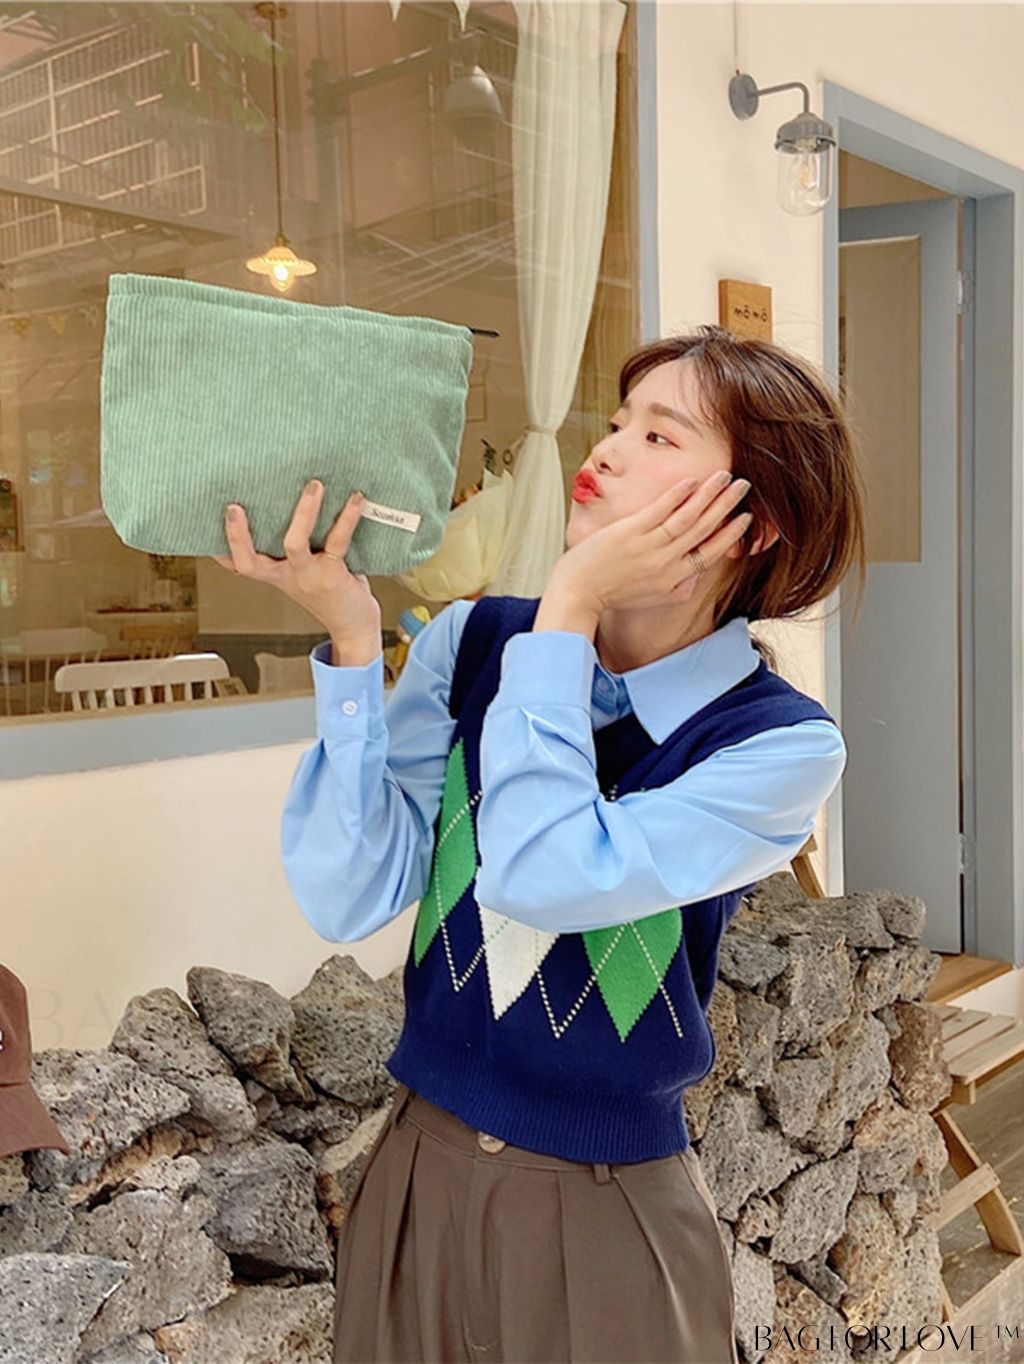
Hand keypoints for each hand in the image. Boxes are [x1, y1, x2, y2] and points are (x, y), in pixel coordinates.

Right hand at [211, 480, 381, 649]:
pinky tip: (354, 499)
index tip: (208, 527)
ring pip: (294, 543)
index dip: (223, 548)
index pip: (240, 565)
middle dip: (237, 536)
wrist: (353, 626)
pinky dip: (347, 518)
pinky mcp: (333, 575)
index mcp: (277, 574)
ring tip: (313, 486)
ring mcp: (309, 577)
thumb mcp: (304, 572)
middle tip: (232, 507)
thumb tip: (300, 501)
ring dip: (304, 512)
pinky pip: (337, 542)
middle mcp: (288, 576)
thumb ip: (296, 548)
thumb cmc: (331, 595)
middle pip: (250, 562)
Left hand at [552, 470, 752, 614]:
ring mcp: (649, 546)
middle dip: (727, 505)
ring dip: (710, 495)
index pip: (712, 552)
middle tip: (743, 486)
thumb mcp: (653, 598)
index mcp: (675, 579)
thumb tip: (698, 573)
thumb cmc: (612, 593)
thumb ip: (679, 587)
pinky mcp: (630, 532)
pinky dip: (678, 495)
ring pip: (688, 517)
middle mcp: (667, 563)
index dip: (731, 534)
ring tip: (725, 477)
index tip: (746, 517)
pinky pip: (660, 511)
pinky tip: (692, 481)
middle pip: (705, 529)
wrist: (579, 592)